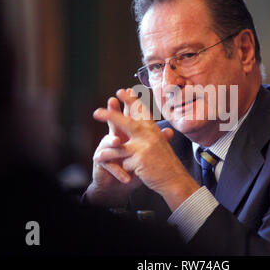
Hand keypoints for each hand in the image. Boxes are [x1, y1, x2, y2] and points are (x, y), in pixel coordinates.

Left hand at [92, 89, 199, 210]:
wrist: (174, 179)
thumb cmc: (166, 163)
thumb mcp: (160, 143)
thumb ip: (150, 133)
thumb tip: (138, 123)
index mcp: (153, 129)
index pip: (141, 110)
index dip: (131, 100)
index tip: (122, 90)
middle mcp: (148, 135)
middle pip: (125, 122)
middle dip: (109, 116)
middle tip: (96, 112)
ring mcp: (143, 146)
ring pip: (118, 145)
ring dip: (106, 152)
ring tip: (97, 157)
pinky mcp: (138, 159)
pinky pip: (122, 163)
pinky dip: (122, 169)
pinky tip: (122, 176)